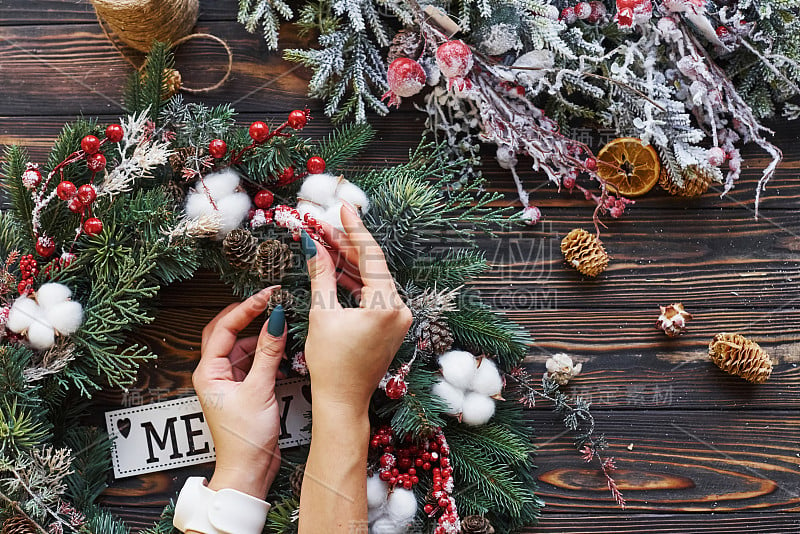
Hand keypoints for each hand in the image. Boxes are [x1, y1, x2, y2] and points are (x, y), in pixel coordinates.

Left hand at [192, 287, 286, 498]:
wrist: (249, 471)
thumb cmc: (246, 438)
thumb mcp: (260, 389)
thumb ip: (269, 353)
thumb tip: (277, 320)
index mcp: (208, 372)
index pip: (224, 327)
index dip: (246, 308)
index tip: (267, 296)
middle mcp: (214, 373)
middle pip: (228, 332)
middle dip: (249, 316)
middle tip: (271, 301)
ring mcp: (228, 381)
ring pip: (243, 347)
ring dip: (262, 337)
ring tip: (283, 328)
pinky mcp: (243, 389)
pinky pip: (254, 362)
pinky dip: (268, 355)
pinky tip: (284, 354)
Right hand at [301, 204, 412, 412]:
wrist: (343, 401)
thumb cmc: (331, 364)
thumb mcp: (322, 313)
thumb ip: (321, 275)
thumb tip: (314, 246)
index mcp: (387, 305)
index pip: (371, 255)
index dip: (354, 229)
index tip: (343, 208)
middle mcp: (399, 309)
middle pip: (371, 265)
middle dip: (344, 244)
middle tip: (321, 224)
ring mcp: (397, 317)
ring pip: (370, 278)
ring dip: (347, 261)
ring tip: (322, 240)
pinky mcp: (390, 324)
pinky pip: (372, 294)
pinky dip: (353, 281)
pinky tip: (334, 265)